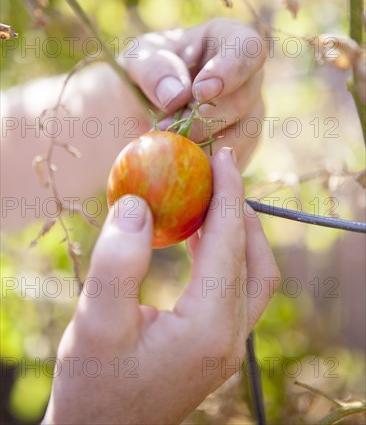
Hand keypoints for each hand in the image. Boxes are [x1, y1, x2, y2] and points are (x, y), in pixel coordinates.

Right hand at [42, 148, 279, 424]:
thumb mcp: (97, 321)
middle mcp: (230, 336)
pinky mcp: (216, 345)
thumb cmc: (94, 384)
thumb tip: (141, 203)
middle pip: (254, 259)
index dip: (228, 195)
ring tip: (209, 200)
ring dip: (237, 232)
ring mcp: (228, 345)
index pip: (229, 244)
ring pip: (252, 275)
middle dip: (240, 210)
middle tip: (217, 174)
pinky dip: (225, 254)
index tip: (224, 157)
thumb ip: (118, 261)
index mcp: (209, 327)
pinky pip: (236, 288)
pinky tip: (197, 239)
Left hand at [123, 19, 265, 167]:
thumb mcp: (137, 60)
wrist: (142, 106)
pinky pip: (235, 159)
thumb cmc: (145, 72)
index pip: (249, 49)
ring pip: (244, 133)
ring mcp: (250, 111)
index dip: (230, 71)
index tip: (200, 92)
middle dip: (205, 118)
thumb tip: (178, 94)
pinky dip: (207, 163)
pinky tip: (181, 161)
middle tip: (167, 127)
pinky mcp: (243, 143)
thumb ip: (153, 68)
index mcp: (228, 39)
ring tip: (168, 145)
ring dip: (204, 144)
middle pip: (244, 99)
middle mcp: (248, 76)